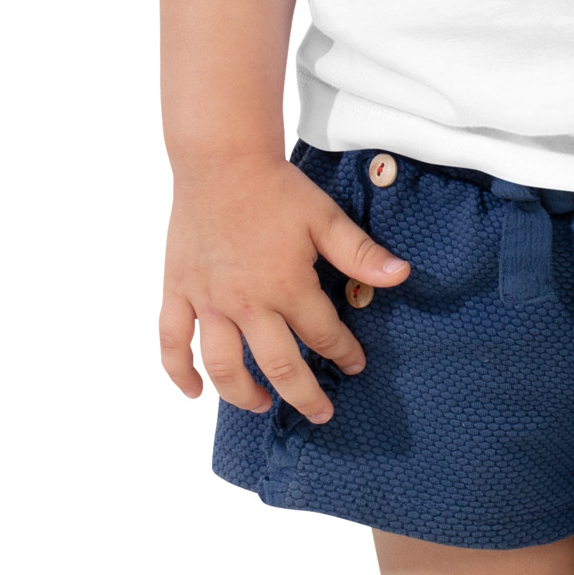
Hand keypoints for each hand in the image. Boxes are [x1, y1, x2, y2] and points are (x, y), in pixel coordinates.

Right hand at [159, 154, 409, 422]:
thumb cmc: (276, 188)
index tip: (354, 364)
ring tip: (262, 405)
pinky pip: (172, 342)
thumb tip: (402, 276)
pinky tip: (193, 391)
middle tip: (319, 414)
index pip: (323, 335)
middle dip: (303, 395)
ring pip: (224, 366)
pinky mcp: (178, 291)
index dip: (343, 354)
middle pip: (278, 366)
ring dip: (243, 394)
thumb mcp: (325, 218)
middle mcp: (246, 303)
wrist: (221, 160)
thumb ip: (360, 253)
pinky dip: (179, 372)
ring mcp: (208, 301)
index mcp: (286, 286)